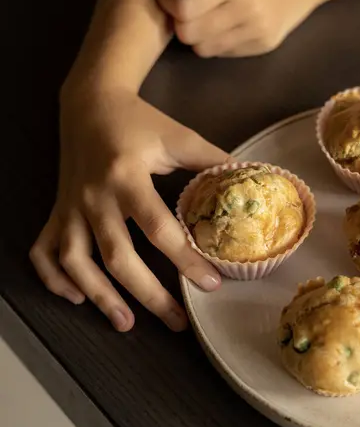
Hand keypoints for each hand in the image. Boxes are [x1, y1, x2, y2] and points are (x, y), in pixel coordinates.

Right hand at [29, 88, 227, 331]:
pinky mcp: (57, 210)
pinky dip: (54, 278)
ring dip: (99, 297)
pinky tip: (75, 297)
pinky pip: (44, 251)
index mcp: (127, 176)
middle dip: (148, 294)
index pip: (158, 228)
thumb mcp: (178, 136)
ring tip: (126, 324)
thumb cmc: (139, 121)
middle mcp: (95, 197)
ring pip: (76, 261)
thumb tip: (250, 182)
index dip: (185, 260)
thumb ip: (212, 161)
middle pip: (117, 257)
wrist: (90, 102)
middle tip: (177, 320)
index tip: (210, 283)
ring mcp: (71, 207)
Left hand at [154, 0, 328, 57]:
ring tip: (207, 9)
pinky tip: (227, 18)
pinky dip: (216, 39)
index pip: (184, 9)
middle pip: (189, 34)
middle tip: (186, 0)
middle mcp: (247, 11)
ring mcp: (257, 32)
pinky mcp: (264, 45)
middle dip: (179, 19)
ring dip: (196, 32)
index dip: (168, 1)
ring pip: (203, 49)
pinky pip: (224, 52)